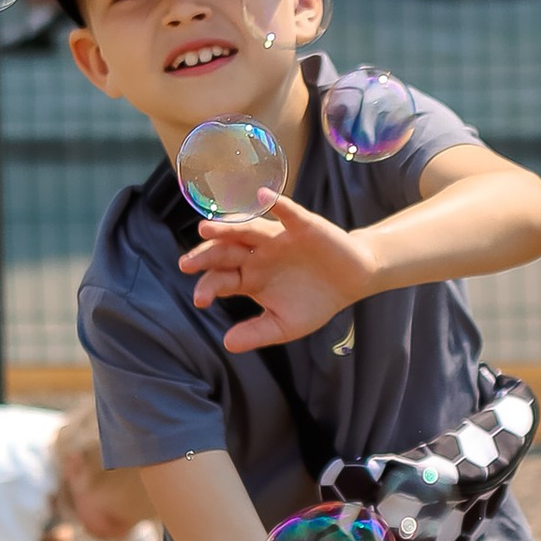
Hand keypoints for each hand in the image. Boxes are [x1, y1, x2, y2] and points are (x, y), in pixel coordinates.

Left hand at [178, 194, 371, 350]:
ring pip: (247, 229)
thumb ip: (257, 333)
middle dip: (206, 256)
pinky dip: (276, 203)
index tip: (200, 300)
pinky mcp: (302, 225)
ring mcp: (277, 238)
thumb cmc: (316, 301)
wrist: (353, 280)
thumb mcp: (285, 324)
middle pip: (225, 251)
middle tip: (186, 263)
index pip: (221, 279)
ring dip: (227, 227)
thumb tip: (228, 344)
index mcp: (249, 277)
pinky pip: (287, 212)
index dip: (208, 287)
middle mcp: (257, 254)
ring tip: (206, 228)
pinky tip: (262, 196)